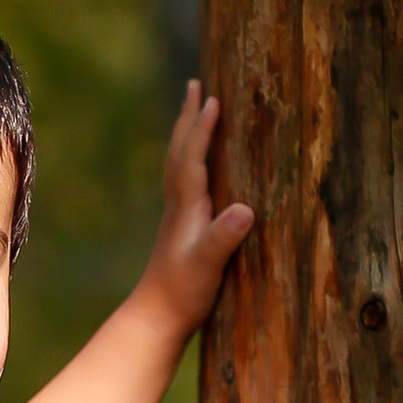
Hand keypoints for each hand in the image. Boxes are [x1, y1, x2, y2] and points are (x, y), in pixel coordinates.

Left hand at [138, 81, 254, 337]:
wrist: (156, 317)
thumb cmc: (183, 293)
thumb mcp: (208, 266)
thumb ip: (224, 238)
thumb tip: (245, 209)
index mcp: (186, 207)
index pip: (193, 157)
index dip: (203, 128)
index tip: (212, 97)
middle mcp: (179, 204)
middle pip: (181, 150)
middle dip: (189, 117)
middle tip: (196, 84)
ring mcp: (178, 214)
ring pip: (180, 161)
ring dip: (187, 133)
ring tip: (196, 110)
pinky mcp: (182, 226)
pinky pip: (185, 178)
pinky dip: (191, 158)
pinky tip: (198, 163)